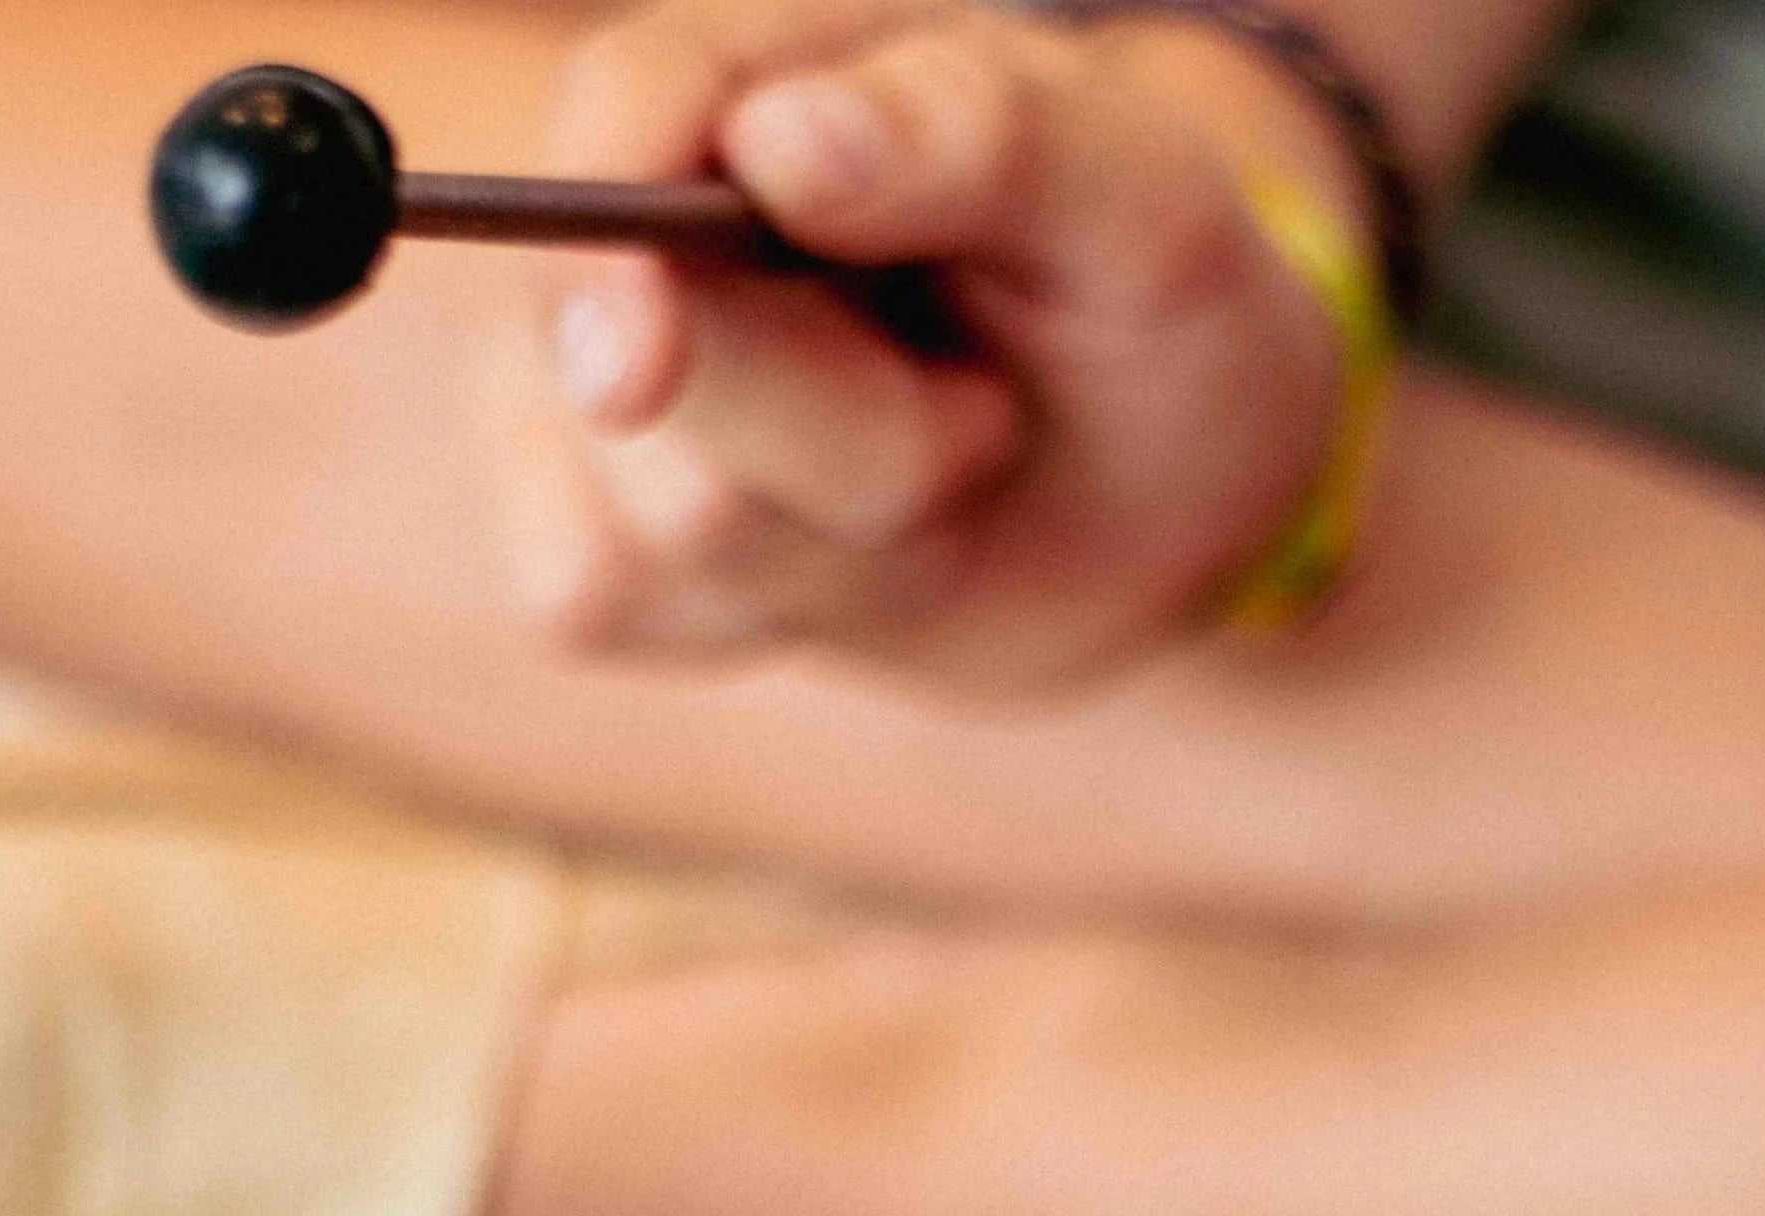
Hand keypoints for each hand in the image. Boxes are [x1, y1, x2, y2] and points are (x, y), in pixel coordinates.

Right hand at [504, 0, 1362, 685]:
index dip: (609, 230)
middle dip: (846, 439)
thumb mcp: (1140, 211)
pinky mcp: (599, 523)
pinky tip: (855, 556)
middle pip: (638, 356)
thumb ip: (979, 138)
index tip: (637, 367)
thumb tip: (777, 137)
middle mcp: (663, 206)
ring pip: (643, 510)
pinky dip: (757, 605)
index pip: (631, 104)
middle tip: (983, 418)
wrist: (1166, 504)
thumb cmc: (1152, 320)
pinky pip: (599, 599)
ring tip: (943, 464)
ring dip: (838, 535)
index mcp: (787, 61)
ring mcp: (608, 369)